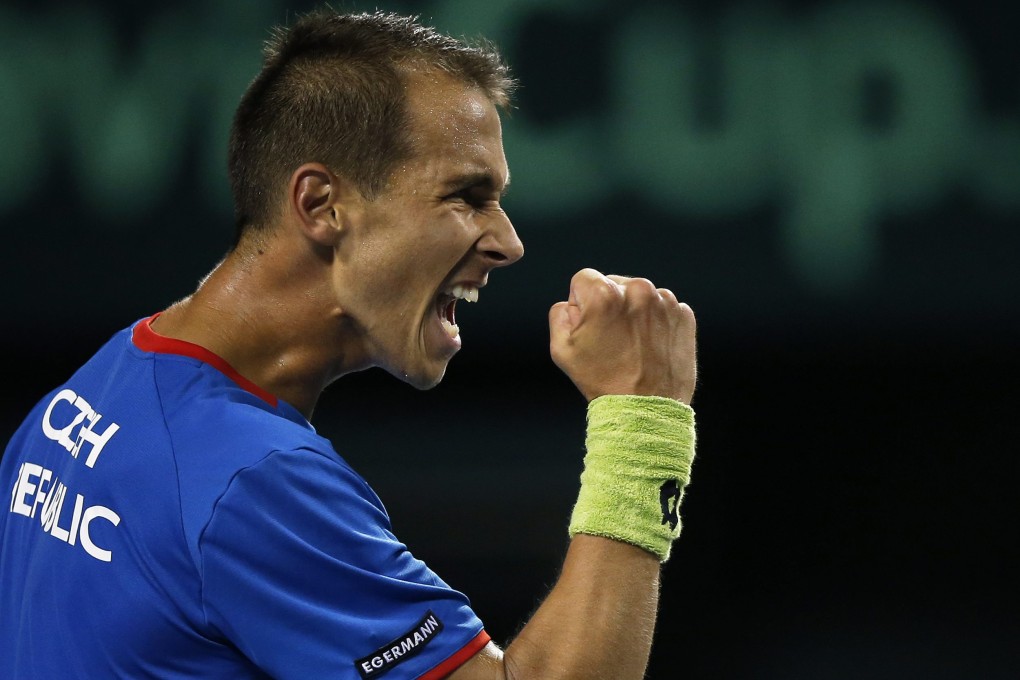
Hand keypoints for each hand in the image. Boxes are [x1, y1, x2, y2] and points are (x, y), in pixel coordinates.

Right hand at [549, 268, 696, 403]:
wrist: (645, 409)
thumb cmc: (601, 380)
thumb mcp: (561, 349)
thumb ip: (560, 313)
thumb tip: (573, 302)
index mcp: (604, 294)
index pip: (584, 279)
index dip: (581, 303)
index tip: (590, 326)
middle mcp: (637, 289)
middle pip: (613, 284)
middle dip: (609, 305)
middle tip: (611, 340)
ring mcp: (665, 302)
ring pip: (639, 295)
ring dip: (633, 313)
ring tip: (632, 345)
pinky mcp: (684, 315)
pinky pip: (662, 308)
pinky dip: (655, 322)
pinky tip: (649, 346)